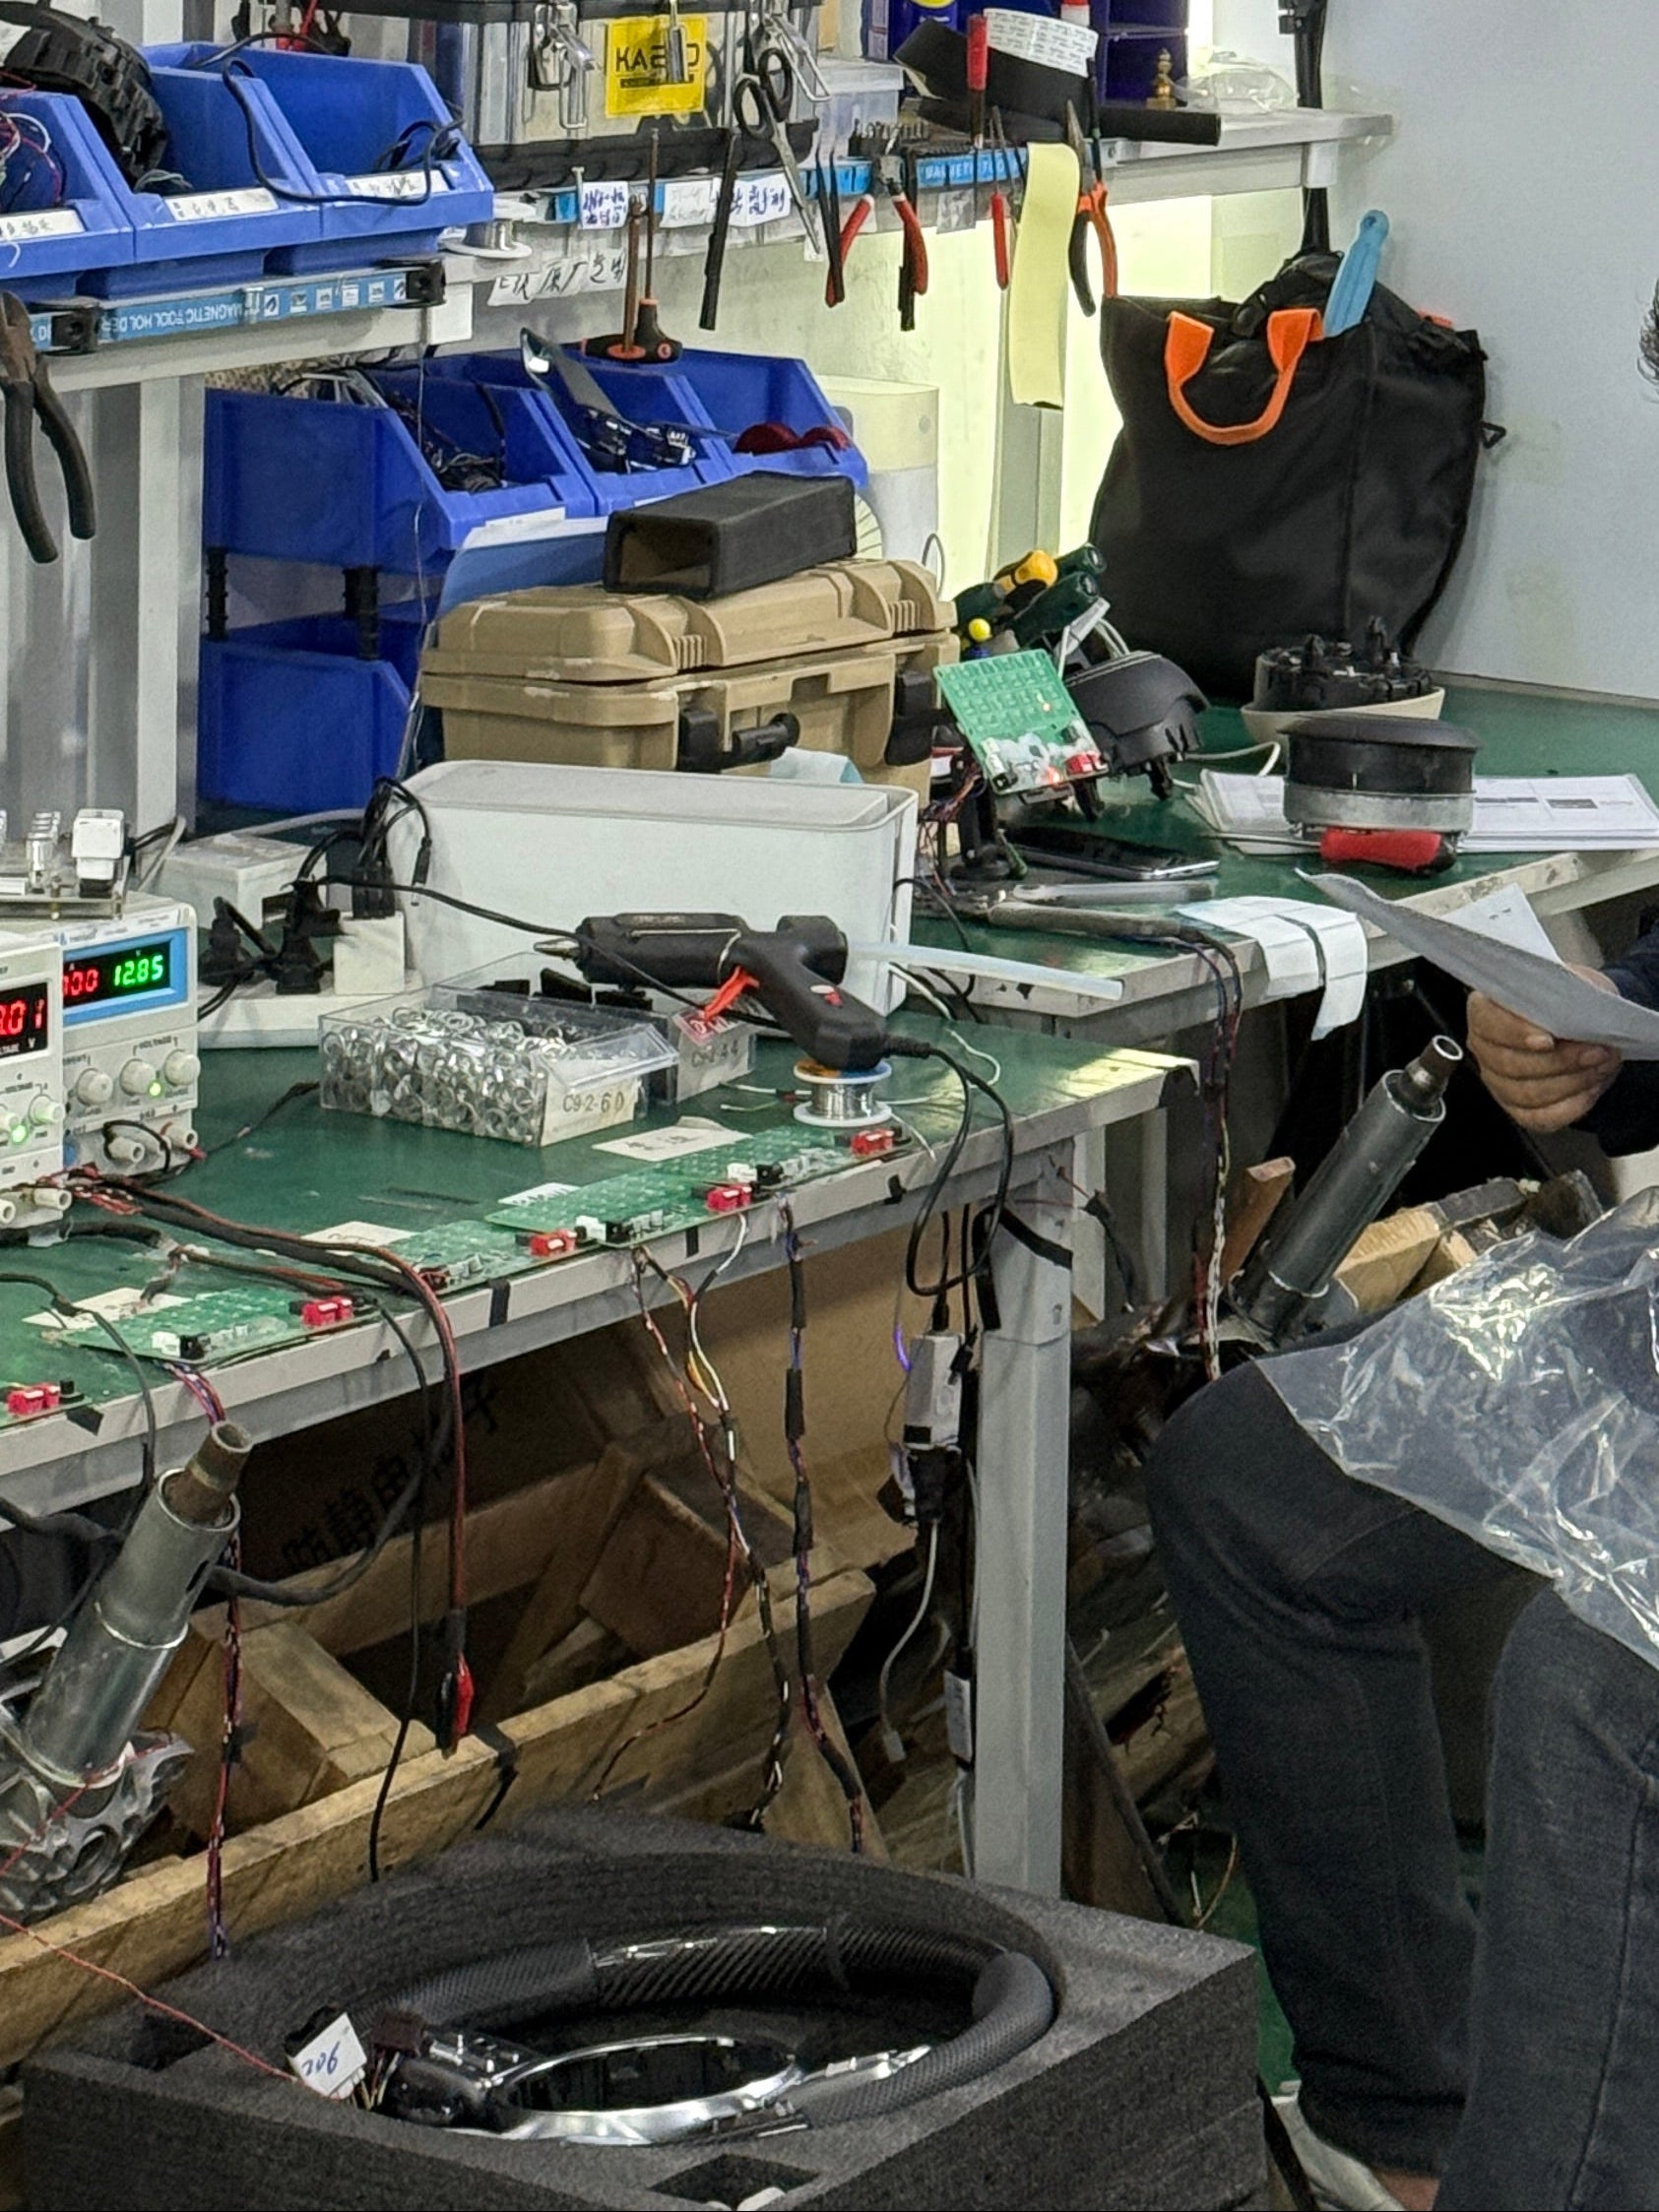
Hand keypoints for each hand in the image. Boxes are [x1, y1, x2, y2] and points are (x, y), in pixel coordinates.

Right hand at [1466, 967, 1622, 1132]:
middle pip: (1510, 1064)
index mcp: (1486, 1009)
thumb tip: (1571, 1015)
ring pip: (1527, 1093)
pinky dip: (1570, 1106)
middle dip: (1559, 1061)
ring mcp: (1497, 1080)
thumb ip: (1565, 994)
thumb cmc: (1572, 1001)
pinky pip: (1539, 1117)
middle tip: (1595, 1051)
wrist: (1586, 1024)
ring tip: (1600, 1066)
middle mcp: (1485, 1047)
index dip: (1515, 1033)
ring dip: (1571, 1082)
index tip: (1548, 1039)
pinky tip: (1590, 1089)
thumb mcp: (1572, 983)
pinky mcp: (1517, 1107)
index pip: (1488, 1023)